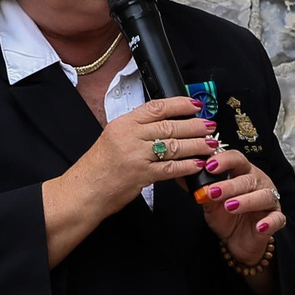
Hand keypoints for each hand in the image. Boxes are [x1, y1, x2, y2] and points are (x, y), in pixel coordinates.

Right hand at [69, 95, 212, 217]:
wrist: (84, 191)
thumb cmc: (98, 167)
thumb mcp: (112, 138)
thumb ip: (136, 130)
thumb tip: (165, 124)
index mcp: (122, 124)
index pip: (156, 108)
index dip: (180, 104)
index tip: (195, 105)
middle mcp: (129, 137)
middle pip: (170, 126)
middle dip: (194, 126)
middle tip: (209, 126)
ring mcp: (136, 156)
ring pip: (174, 146)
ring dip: (196, 145)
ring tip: (210, 144)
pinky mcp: (142, 175)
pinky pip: (171, 168)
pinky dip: (187, 166)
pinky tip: (198, 164)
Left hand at [192, 142, 285, 266]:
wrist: (237, 240)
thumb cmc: (226, 215)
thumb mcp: (210, 202)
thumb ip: (199, 189)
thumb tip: (178, 174)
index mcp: (243, 174)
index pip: (237, 159)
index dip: (224, 160)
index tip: (209, 166)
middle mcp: (259, 183)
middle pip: (248, 179)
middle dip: (230, 185)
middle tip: (213, 192)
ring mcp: (269, 201)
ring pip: (264, 196)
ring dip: (247, 200)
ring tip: (230, 206)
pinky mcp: (275, 219)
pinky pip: (277, 219)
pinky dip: (269, 222)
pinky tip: (260, 226)